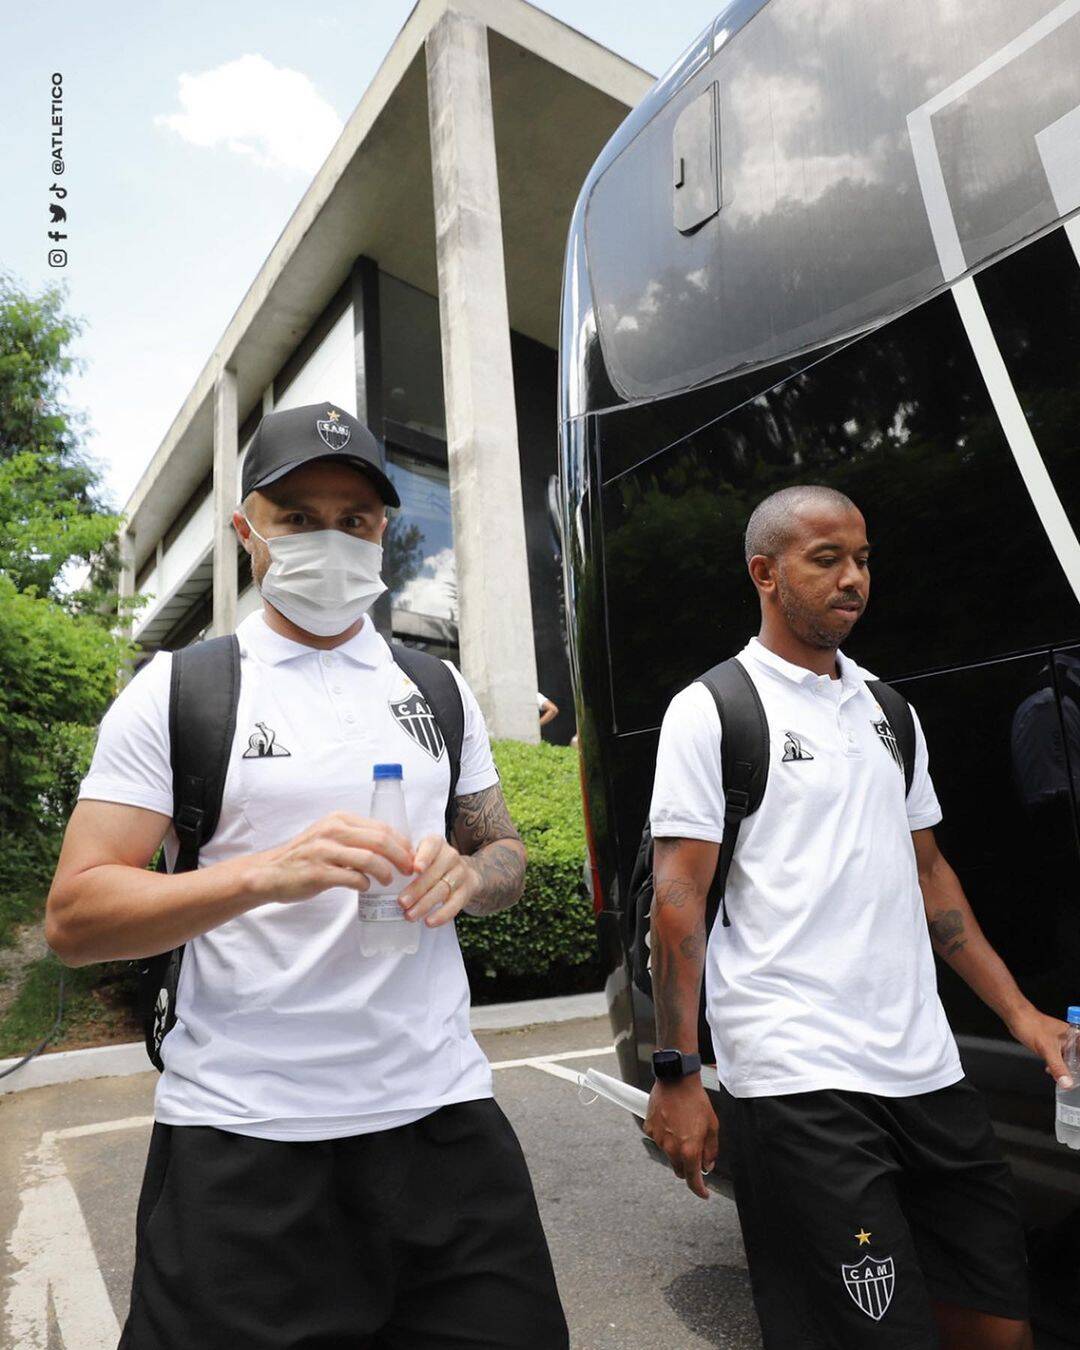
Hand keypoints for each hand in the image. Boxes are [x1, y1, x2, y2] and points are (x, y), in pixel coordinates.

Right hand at [247, 811, 413, 904]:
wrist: (270, 872)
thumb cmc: (304, 856)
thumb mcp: (328, 835)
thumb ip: (354, 836)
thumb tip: (391, 846)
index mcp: (339, 819)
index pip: (381, 827)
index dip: (401, 842)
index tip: (410, 855)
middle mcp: (333, 831)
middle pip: (381, 840)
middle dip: (401, 856)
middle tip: (408, 870)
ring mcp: (325, 851)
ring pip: (370, 858)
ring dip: (385, 872)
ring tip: (388, 881)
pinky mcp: (319, 873)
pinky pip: (353, 878)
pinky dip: (364, 884)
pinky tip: (365, 888)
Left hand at [398, 835, 479, 927]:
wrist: (465, 871)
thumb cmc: (433, 864)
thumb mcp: (422, 854)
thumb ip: (408, 859)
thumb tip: (383, 873)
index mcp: (437, 843)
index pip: (432, 846)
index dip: (424, 857)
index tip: (415, 869)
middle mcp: (451, 855)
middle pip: (434, 873)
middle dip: (416, 890)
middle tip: (401, 903)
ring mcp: (461, 873)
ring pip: (442, 890)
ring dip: (425, 904)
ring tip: (409, 915)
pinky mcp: (467, 890)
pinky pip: (455, 904)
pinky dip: (442, 915)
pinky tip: (429, 922)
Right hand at [644, 1075, 719, 1199]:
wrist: (677, 1080)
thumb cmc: (695, 1100)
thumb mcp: (712, 1126)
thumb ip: (710, 1150)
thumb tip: (707, 1165)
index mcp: (689, 1150)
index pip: (693, 1180)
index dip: (699, 1190)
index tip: (703, 1193)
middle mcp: (671, 1148)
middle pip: (679, 1169)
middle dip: (687, 1165)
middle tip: (694, 1149)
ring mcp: (658, 1139)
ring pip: (668, 1153)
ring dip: (676, 1147)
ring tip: (682, 1126)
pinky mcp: (649, 1128)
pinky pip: (658, 1138)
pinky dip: (665, 1134)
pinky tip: (672, 1120)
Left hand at [1007, 1005, 1074, 1088]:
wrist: (1016, 1018)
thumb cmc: (1031, 1025)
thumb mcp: (1047, 1050)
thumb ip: (1058, 1067)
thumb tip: (1067, 1083)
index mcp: (1075, 1036)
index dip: (1079, 1069)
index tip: (1077, 1079)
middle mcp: (1071, 1038)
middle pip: (1077, 1059)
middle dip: (1074, 1071)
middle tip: (1070, 1082)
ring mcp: (1062, 1041)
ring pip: (1068, 1060)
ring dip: (1065, 1069)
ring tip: (1062, 1079)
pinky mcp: (1053, 1045)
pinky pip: (1059, 1058)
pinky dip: (1057, 1065)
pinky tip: (1051, 1071)